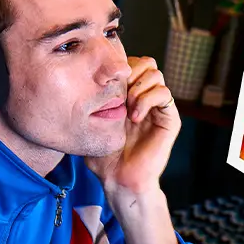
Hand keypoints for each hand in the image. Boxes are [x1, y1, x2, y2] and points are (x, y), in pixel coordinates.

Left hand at [85, 57, 180, 195]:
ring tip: (127, 107)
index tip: (106, 85)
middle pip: (147, 64)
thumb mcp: (91, 124)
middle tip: (119, 93)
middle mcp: (146, 99)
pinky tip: (134, 116)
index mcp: (130, 96)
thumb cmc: (104, 157)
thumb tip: (74, 82)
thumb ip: (89, 104)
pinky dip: (148, 100)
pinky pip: (164, 95)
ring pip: (156, 75)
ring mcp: (158, 109)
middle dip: (130, 73)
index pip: (132, 64)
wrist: (118, 179)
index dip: (120, 68)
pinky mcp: (169, 120)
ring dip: (138, 87)